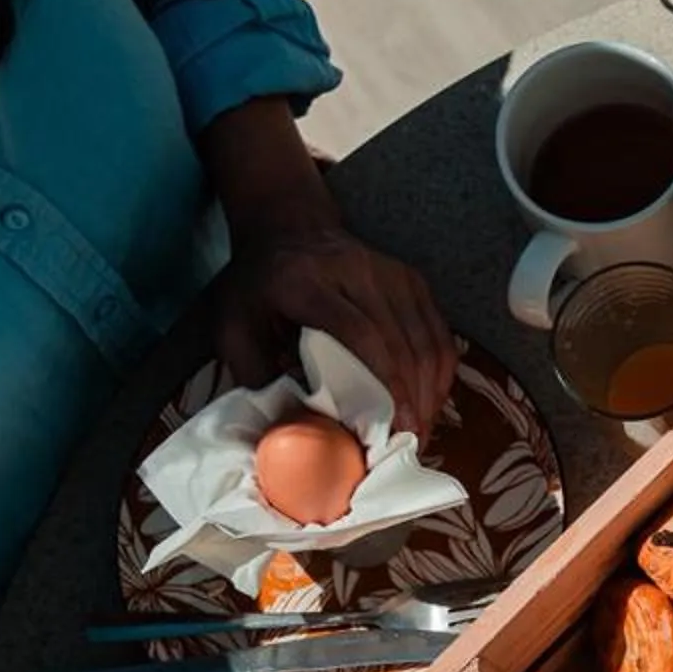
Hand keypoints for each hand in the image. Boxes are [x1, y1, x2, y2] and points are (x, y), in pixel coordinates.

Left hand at [212, 213, 456, 435]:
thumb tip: (290, 432)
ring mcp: (393, 273)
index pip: (361, 332)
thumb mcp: (233, 328)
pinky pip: (439, 335)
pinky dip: (439, 374)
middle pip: (401, 343)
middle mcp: (357, 270)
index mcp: (307, 281)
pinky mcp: (414, 281)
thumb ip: (256, 376)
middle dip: (411, 400)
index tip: (390, 427)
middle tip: (408, 444)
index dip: (382, 383)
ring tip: (420, 431)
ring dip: (430, 393)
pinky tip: (428, 402)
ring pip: (428, 341)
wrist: (288, 227)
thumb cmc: (259, 286)